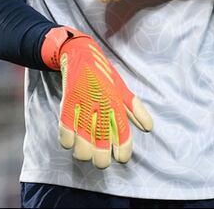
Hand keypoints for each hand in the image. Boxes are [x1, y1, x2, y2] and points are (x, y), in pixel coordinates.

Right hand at [41, 26, 152, 167]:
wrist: (79, 52)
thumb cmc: (102, 72)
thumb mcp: (122, 88)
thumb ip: (134, 108)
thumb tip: (148, 128)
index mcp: (116, 101)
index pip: (123, 132)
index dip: (123, 150)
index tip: (120, 158)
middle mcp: (101, 103)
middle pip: (102, 141)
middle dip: (101, 158)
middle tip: (100, 161)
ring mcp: (83, 102)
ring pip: (82, 139)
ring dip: (82, 152)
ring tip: (84, 153)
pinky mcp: (67, 100)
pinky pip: (65, 128)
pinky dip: (66, 140)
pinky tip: (69, 142)